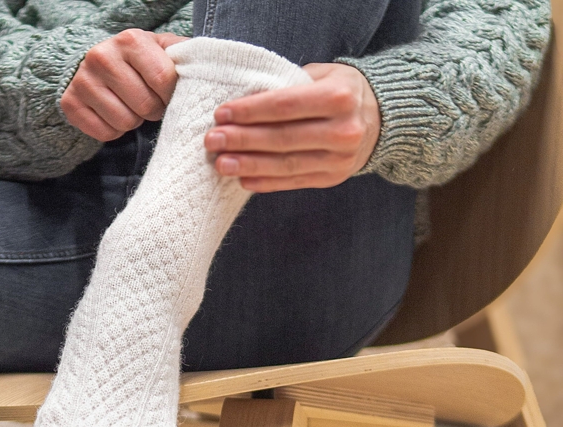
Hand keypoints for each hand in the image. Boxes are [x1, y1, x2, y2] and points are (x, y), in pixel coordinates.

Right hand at [62, 30, 188, 141]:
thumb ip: (185, 57)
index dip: (170, 96)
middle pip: (144, 106)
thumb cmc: (141, 60)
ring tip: (131, 106)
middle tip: (149, 102)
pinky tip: (114, 114)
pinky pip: (104, 133)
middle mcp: (102, 56)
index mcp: (130, 40)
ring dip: (134, 121)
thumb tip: (211, 68)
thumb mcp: (163, 50)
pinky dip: (114, 131)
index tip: (168, 94)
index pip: (163, 81)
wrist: (99, 62)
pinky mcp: (70, 103)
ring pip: (124, 122)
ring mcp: (83, 80)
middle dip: (153, 110)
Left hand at [204, 62, 380, 191]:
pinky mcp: (331, 179)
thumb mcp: (323, 77)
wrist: (380, 120)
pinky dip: (265, 182)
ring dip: (248, 165)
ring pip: (285, 164)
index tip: (222, 114)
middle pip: (282, 138)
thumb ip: (289, 87)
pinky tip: (242, 179)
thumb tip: (245, 101)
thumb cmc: (341, 92)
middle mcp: (342, 131)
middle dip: (242, 139)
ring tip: (221, 164)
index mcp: (339, 98)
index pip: (285, 106)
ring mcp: (338, 159)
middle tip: (213, 140)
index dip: (251, 111)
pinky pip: (292, 182)